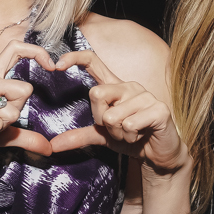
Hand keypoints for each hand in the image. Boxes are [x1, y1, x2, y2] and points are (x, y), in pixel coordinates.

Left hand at [47, 50, 189, 174]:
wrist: (158, 155)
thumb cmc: (132, 139)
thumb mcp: (102, 136)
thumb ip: (80, 136)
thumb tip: (54, 145)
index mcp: (115, 86)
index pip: (93, 61)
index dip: (75, 58)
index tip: (57, 65)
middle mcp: (129, 86)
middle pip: (96, 94)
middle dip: (102, 121)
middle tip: (117, 129)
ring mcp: (145, 95)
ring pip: (113, 115)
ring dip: (119, 133)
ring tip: (132, 133)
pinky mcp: (159, 108)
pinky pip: (130, 124)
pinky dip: (131, 136)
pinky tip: (142, 134)